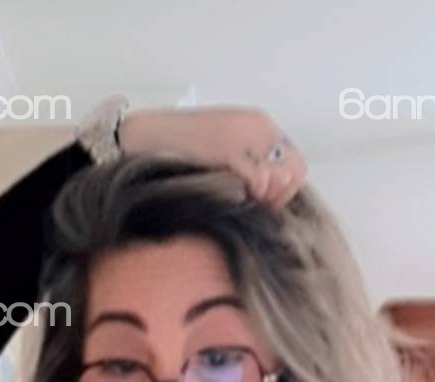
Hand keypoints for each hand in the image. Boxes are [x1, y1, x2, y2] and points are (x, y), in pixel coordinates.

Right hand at [118, 106, 307, 208]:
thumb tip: (268, 198)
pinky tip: (233, 196)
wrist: (140, 140)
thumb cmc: (174, 155)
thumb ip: (248, 174)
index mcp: (256, 123)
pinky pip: (259, 179)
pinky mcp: (228, 146)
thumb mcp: (220, 160)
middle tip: (256, 205)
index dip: (285, 190)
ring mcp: (244, 133)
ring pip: (280, 176)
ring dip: (265, 196)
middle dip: (279, 195)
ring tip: (242, 200)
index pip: (295, 163)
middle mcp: (256, 124)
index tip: (265, 202)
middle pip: (294, 170)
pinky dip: (251, 194)